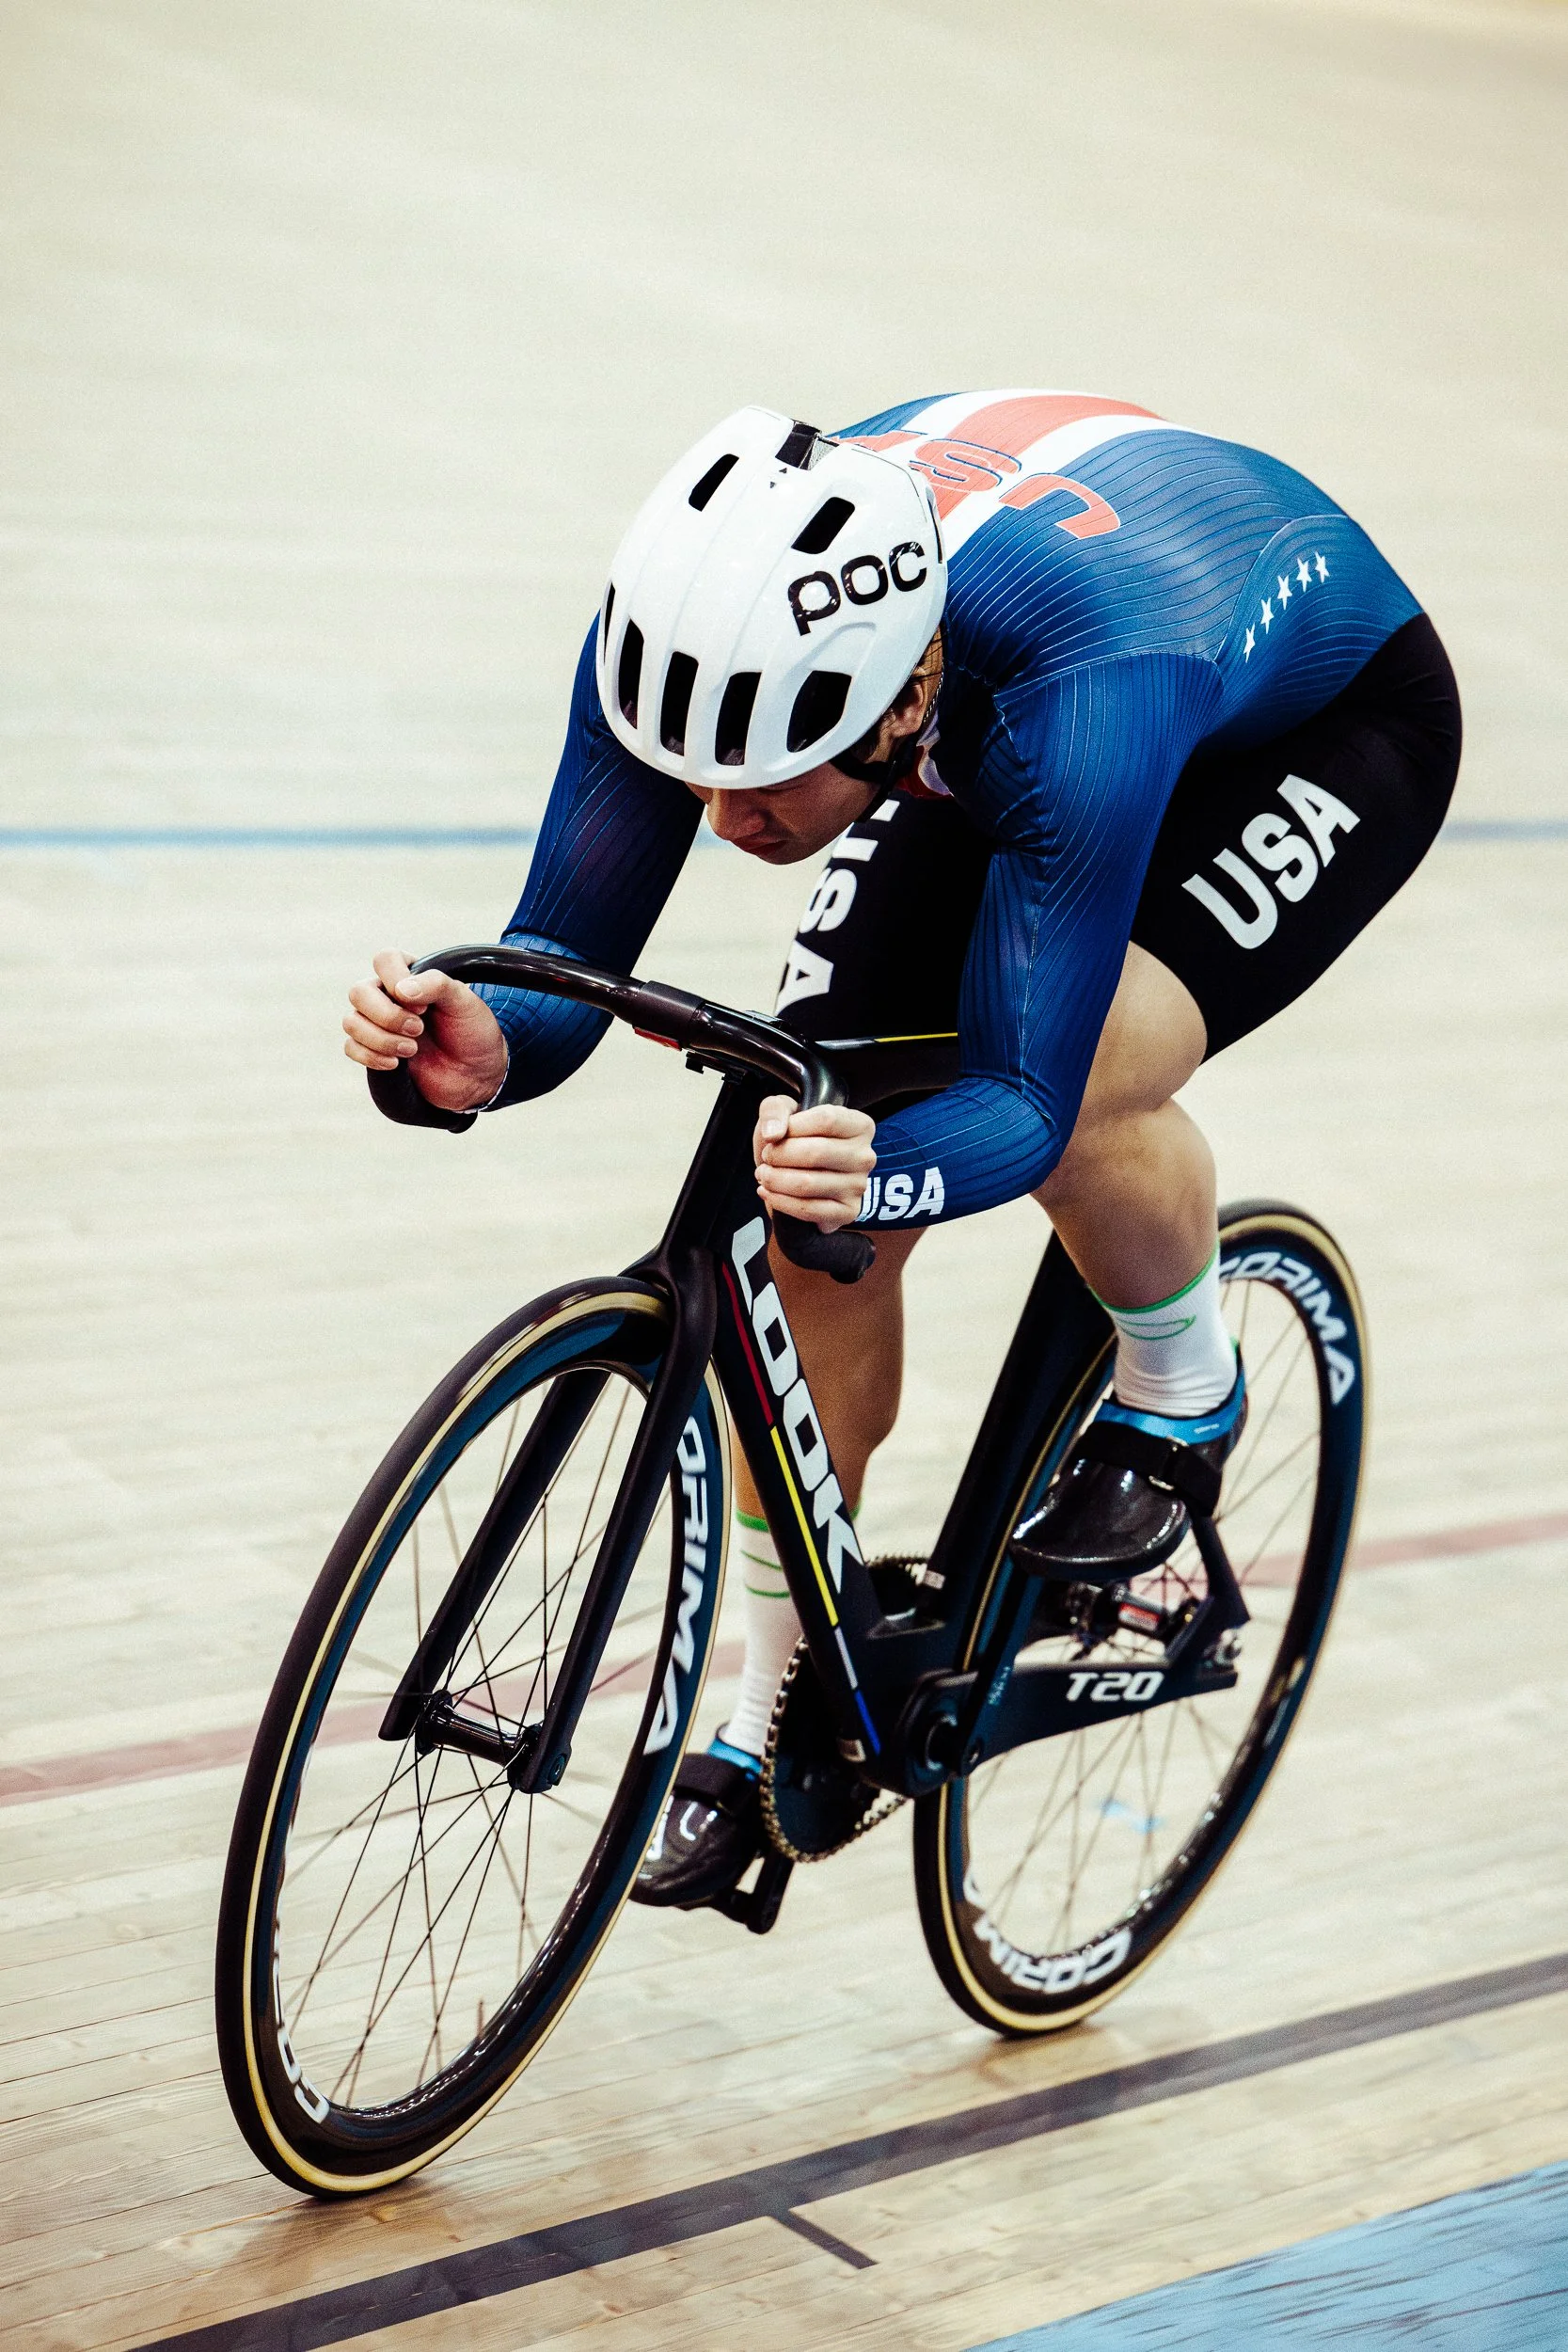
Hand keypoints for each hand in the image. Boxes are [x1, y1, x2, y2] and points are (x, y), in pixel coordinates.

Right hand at [342, 951, 507, 1112]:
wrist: (476, 1073)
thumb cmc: (472, 1031)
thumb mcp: (464, 1002)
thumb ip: (436, 985)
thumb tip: (400, 989)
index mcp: (410, 975)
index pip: (384, 960)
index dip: (397, 981)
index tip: (423, 1006)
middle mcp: (388, 995)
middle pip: (359, 992)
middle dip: (387, 1016)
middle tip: (418, 1029)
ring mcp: (378, 1023)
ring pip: (351, 1022)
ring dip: (381, 1039)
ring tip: (411, 1050)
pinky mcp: (373, 1050)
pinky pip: (351, 1047)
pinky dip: (371, 1056)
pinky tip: (396, 1064)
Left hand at [753, 1095, 875, 1231]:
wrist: (798, 1174)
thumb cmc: (795, 1141)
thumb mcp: (784, 1112)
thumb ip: (775, 1109)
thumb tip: (774, 1133)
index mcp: (859, 1126)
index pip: (826, 1120)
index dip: (793, 1127)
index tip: (776, 1135)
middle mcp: (864, 1156)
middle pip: (816, 1153)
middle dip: (779, 1156)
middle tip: (766, 1157)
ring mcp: (858, 1186)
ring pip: (808, 1184)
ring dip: (775, 1180)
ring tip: (765, 1175)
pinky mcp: (847, 1212)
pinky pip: (809, 1209)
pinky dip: (781, 1201)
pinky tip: (770, 1193)